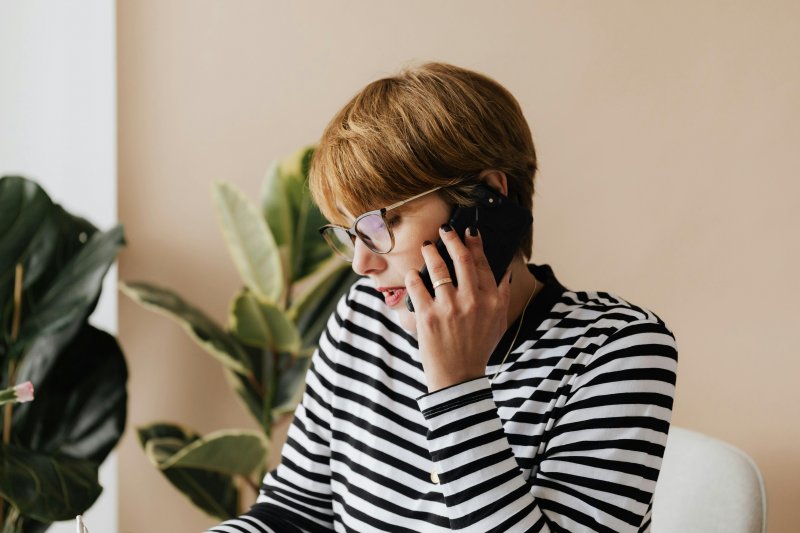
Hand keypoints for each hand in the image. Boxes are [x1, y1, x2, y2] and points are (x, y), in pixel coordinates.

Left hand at [405, 225, 511, 391]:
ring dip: (431, 252)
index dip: (475, 242)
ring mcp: (449, 308)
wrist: (458, 378)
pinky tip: (412, 272)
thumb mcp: (499, 322)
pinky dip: (413, 276)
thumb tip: (505, 271)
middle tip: (445, 230)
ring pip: (438, 268)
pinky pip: (417, 286)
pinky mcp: (428, 316)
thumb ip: (503, 296)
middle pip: (461, 258)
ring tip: (426, 246)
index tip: (469, 230)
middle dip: (452, 238)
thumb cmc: (478, 349)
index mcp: (492, 300)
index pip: (483, 263)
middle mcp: (473, 301)